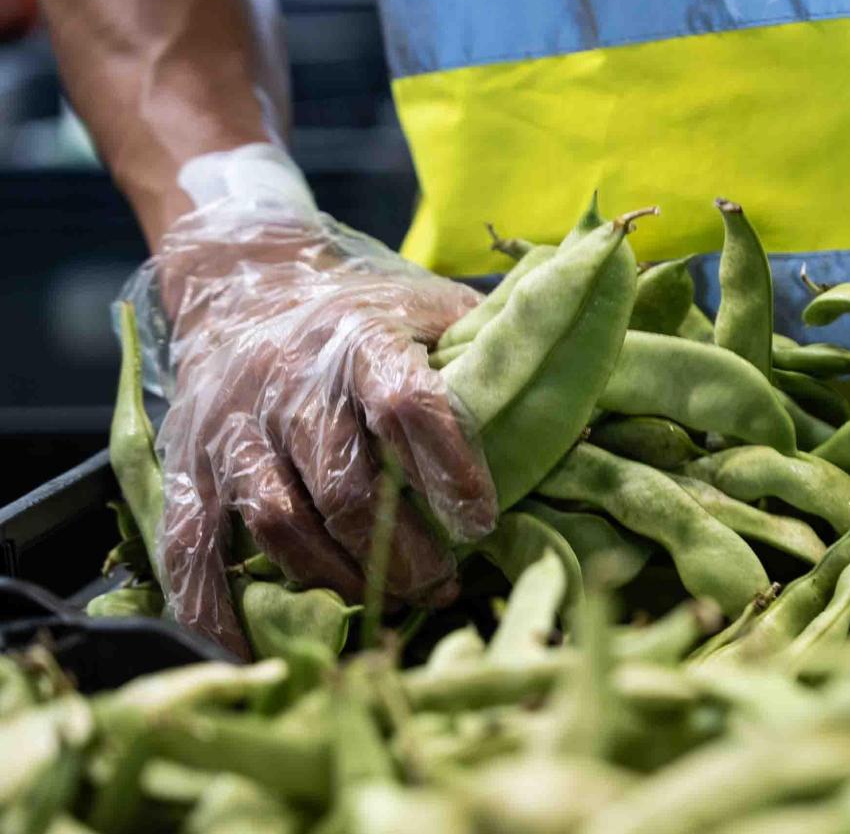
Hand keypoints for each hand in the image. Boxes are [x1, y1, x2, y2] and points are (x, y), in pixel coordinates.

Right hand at [129, 147, 496, 657]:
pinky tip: (254, 647)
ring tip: (385, 604)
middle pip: (345, 484)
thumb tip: (587, 425)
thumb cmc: (367, 310)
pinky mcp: (189, 465)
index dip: (448, 467)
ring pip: (280, 522)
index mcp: (363, 338)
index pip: (408, 402)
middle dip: (400, 549)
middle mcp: (291, 383)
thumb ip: (496, 357)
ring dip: (336, 578)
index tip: (482, 523)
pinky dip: (215, 606)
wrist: (247, 276)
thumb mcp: (435, 309)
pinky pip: (192, 546)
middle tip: (444, 585)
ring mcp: (234, 428)